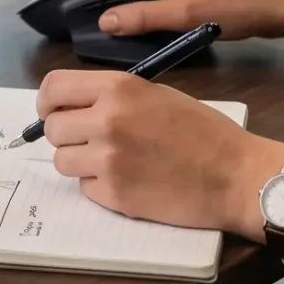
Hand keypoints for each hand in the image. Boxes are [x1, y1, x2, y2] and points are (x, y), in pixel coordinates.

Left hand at [37, 68, 283, 235]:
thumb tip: (74, 108)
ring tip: (112, 162)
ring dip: (80, 163)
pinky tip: (128, 181)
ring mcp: (108, 160)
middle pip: (52, 129)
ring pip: (62, 162)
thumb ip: (114, 97)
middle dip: (66, 136)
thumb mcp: (157, 95)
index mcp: (119, 88)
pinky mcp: (114, 196)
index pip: (54, 88)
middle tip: (89, 141)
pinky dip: (99, 187)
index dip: (47, 102)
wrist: (235, 175)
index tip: (53, 111)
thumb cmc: (203, 131)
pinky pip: (85, 189)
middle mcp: (107, 120)